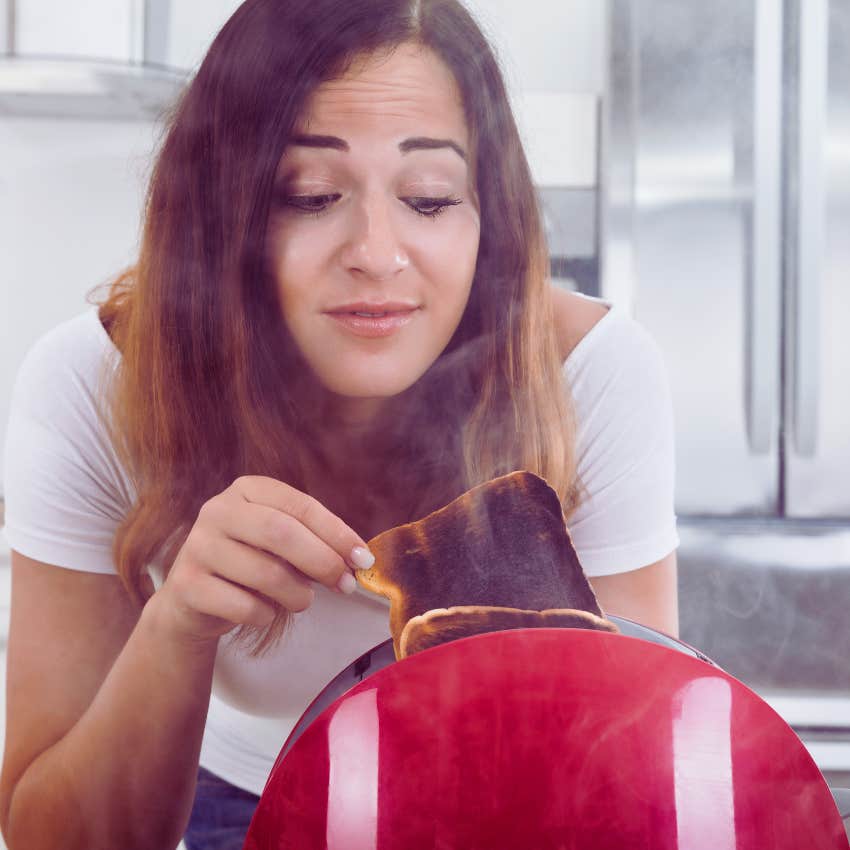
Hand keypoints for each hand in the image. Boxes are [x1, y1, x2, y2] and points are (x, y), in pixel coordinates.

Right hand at [151, 475, 374, 643]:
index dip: (337, 533)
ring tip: (301, 600)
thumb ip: (317, 544)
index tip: (363, 558)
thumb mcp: (282, 544)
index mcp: (247, 489)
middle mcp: (218, 510)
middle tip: (346, 585)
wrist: (194, 600)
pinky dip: (266, 615)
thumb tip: (358, 561)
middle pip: (282, 533)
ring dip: (297, 594)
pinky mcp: (186, 585)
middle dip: (322, 561)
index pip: (301, 506)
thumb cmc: (251, 565)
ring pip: (265, 573)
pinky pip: (244, 606)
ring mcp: (198, 545)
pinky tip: (263, 612)